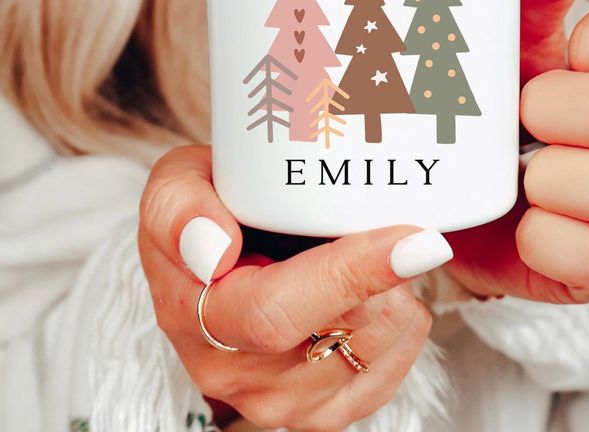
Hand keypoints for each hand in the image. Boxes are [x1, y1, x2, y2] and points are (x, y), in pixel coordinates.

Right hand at [138, 146, 451, 431]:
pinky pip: (386, 375)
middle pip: (339, 336)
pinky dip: (400, 328)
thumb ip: (179, 208)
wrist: (218, 251)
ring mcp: (276, 399)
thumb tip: (214, 251)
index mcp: (192, 313)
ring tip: (372, 256)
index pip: (275, 311)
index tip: (409, 240)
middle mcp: (232, 371)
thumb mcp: (176, 183)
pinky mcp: (316, 412)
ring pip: (371, 354)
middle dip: (386, 281)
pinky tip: (378, 294)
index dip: (350, 275)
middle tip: (399, 230)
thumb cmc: (207, 211)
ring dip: (394, 297)